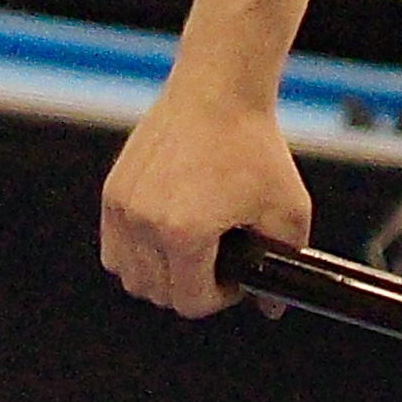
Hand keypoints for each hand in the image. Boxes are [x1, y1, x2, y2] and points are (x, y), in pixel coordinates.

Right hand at [100, 76, 313, 316]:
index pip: (189, 302)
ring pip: (130, 275)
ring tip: (193, 254)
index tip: (236, 276)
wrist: (218, 93)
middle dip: (191, 288)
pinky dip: (137, 254)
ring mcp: (122, 207)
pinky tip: (167, 239)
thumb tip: (271, 309)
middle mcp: (143, 223)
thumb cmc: (254, 147)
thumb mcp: (288, 211)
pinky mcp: (113, 192)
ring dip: (160, 275)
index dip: (220, 298)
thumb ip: (283, 264)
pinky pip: (114, 248)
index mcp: (184, 233)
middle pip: (157, 293)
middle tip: (219, 264)